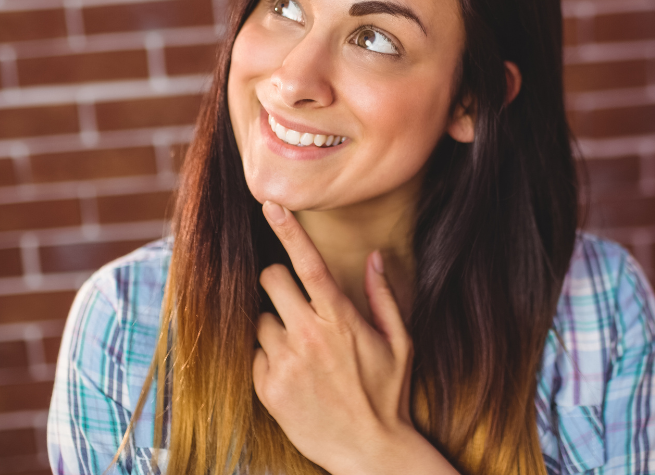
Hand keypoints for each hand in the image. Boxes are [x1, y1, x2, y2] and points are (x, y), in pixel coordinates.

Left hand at [253, 201, 447, 474]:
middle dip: (277, 282)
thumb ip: (383, 297)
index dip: (288, 230)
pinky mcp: (267, 388)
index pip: (307, 263)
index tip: (270, 204)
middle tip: (294, 301)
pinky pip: (255, 355)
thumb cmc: (388, 396)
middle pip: (270, 280)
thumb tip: (375, 257)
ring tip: (302, 351)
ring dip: (276, 327)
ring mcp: (285, 363)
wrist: (370, 452)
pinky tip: (294, 376)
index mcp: (340, 320)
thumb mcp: (399, 344)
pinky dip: (269, 359)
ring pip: (261, 319)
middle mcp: (308, 336)